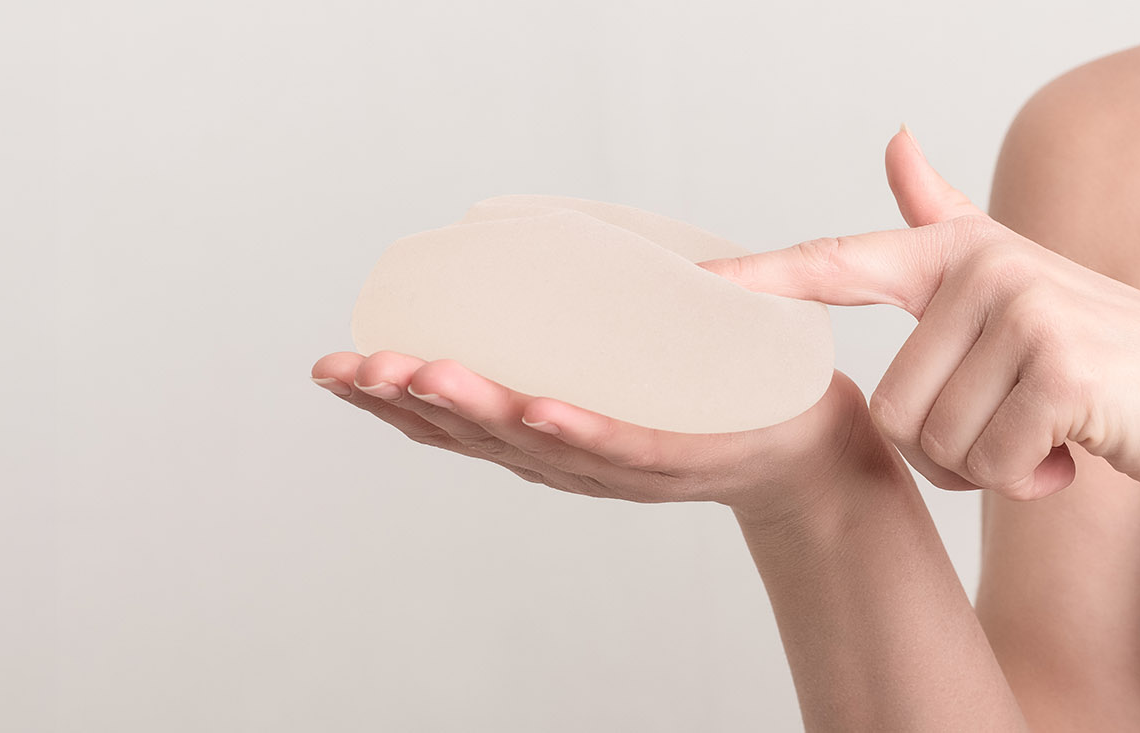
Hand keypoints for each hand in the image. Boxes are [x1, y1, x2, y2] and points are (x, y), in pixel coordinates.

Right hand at [309, 351, 895, 520]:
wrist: (809, 453)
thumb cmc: (715, 399)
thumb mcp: (628, 356)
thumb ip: (575, 312)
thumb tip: (517, 228)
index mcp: (547, 432)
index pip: (454, 419)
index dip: (389, 398)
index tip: (330, 367)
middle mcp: (570, 457)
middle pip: (475, 434)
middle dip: (407, 400)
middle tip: (349, 369)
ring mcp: (622, 464)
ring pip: (533, 441)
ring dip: (474, 409)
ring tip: (419, 374)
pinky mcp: (682, 461)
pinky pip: (623, 447)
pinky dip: (576, 431)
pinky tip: (539, 410)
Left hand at [698, 128, 1139, 504]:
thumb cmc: (1104, 360)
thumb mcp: (1016, 282)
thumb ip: (946, 218)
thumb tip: (894, 137)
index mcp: (960, 252)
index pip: (839, 261)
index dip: (760, 278)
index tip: (693, 283)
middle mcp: (986, 267)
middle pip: (887, 408)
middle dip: (945, 449)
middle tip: (1012, 431)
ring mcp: (1024, 311)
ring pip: (929, 442)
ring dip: (985, 469)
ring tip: (1043, 437)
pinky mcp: (1058, 369)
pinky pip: (984, 462)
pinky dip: (1024, 481)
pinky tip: (1069, 455)